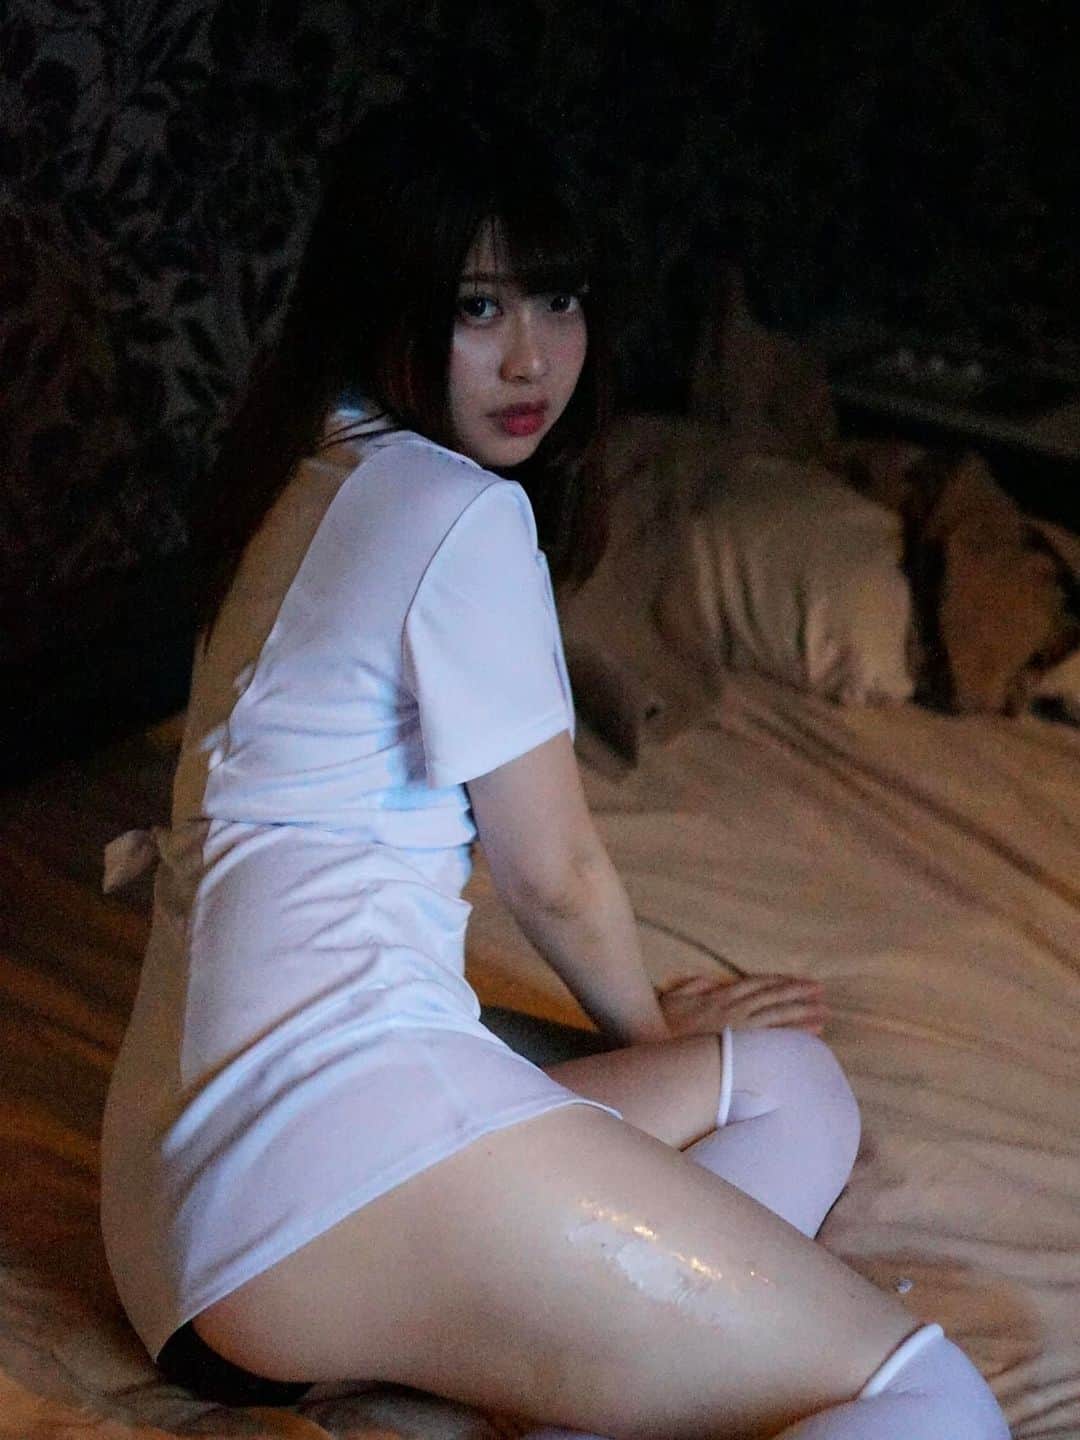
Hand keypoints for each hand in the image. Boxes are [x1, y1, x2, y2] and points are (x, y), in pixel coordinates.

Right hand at [657, 972, 826, 1036]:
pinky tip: (812, 1033)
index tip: (796, 981)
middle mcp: (734, 1008)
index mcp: (719, 996)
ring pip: (779, 1014)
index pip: (755, 984)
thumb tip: (704, 980)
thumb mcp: (672, 999)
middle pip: (772, 996)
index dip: (778, 981)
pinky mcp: (742, 1045)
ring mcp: (739, 1027)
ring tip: (824, 1011)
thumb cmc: (660, 1025)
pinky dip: (796, 1032)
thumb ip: (691, 987)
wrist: (656, 1045)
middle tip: (821, 992)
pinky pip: (775, 1036)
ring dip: (803, 1011)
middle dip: (798, 993)